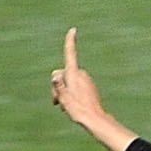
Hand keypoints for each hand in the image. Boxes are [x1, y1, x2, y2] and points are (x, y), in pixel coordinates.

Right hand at [50, 29, 136, 150]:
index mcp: (74, 74)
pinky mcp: (89, 87)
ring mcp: (86, 80)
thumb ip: (58, 86)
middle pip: (62, 73)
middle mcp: (81, 74)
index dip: (70, 42)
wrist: (95, 120)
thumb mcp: (64, 98)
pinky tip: (72, 105)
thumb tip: (55, 77)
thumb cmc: (79, 110)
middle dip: (58, 85)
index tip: (73, 30)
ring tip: (65, 106)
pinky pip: (75, 86)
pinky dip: (71, 93)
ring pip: (68, 81)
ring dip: (64, 91)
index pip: (71, 54)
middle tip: (56, 102)